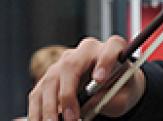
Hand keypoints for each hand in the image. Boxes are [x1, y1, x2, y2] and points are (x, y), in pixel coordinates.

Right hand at [28, 36, 144, 120]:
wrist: (112, 86)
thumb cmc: (121, 88)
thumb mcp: (125, 97)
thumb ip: (110, 100)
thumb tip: (88, 105)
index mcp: (110, 49)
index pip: (110, 49)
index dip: (105, 62)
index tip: (100, 80)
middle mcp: (83, 52)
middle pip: (70, 66)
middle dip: (67, 94)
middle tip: (71, 118)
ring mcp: (64, 63)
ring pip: (50, 80)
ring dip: (49, 106)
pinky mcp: (51, 77)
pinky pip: (38, 93)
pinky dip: (38, 111)